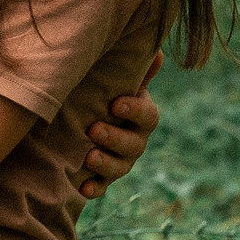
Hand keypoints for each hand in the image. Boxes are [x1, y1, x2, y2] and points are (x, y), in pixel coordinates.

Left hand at [78, 50, 162, 198]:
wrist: (82, 118)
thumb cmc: (104, 93)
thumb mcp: (117, 80)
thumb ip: (135, 69)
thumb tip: (157, 51)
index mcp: (140, 115)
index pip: (147, 116)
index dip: (134, 110)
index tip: (115, 103)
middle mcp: (135, 140)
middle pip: (134, 145)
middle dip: (115, 138)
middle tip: (93, 129)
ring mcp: (120, 161)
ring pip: (120, 167)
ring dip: (106, 163)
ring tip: (88, 157)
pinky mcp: (102, 177)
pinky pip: (102, 187)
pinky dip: (95, 188)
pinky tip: (83, 188)